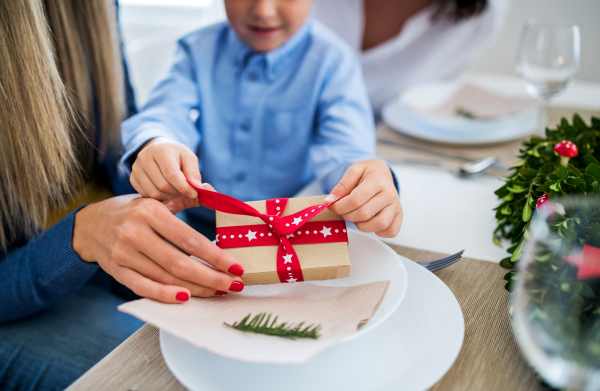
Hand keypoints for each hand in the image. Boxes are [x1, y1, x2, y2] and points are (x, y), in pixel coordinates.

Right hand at [72, 186, 244, 302]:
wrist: (88, 225)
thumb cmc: (130, 212)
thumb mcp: (154, 200)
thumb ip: (183, 200)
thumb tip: (213, 193)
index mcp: (150, 212)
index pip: (189, 238)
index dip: (215, 256)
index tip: (236, 266)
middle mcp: (136, 233)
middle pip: (180, 262)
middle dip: (212, 277)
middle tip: (233, 285)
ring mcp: (124, 254)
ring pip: (166, 278)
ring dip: (196, 288)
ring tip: (218, 291)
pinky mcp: (116, 271)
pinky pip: (144, 288)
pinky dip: (165, 295)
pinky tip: (187, 297)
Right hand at [131, 137, 202, 200]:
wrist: (159, 151)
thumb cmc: (176, 155)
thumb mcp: (189, 157)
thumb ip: (194, 172)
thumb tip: (197, 187)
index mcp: (159, 150)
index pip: (171, 174)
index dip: (184, 187)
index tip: (194, 194)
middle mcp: (144, 157)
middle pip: (162, 185)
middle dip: (177, 191)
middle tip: (184, 189)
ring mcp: (135, 168)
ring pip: (154, 193)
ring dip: (168, 196)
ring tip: (175, 189)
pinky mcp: (132, 178)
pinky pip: (147, 195)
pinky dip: (159, 197)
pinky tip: (165, 190)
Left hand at [324, 159, 402, 237]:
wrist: (383, 173)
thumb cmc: (367, 172)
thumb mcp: (354, 170)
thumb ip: (341, 185)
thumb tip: (329, 201)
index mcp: (378, 180)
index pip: (356, 200)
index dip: (340, 206)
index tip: (332, 206)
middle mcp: (390, 194)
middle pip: (365, 214)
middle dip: (348, 215)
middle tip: (344, 211)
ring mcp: (396, 206)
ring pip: (379, 224)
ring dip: (362, 225)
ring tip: (356, 217)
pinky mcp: (399, 215)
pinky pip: (391, 231)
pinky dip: (379, 232)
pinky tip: (370, 223)